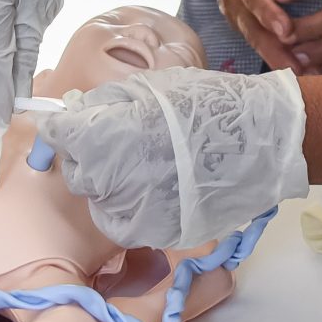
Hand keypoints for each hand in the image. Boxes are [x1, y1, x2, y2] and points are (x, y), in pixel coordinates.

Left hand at [39, 65, 309, 247]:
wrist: (260, 143)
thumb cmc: (208, 106)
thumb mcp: (154, 88)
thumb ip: (109, 103)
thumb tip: (76, 114)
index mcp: (114, 137)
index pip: (63, 136)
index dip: (61, 130)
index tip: (66, 126)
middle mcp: (119, 180)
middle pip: (78, 173)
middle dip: (86, 157)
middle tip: (109, 142)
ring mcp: (139, 212)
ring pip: (99, 201)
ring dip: (106, 184)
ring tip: (134, 164)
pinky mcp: (158, 233)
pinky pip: (125, 222)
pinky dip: (127, 206)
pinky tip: (148, 187)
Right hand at [191, 0, 321, 68]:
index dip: (269, 15)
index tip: (287, 31)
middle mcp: (235, 1)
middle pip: (254, 30)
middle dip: (276, 51)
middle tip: (300, 68)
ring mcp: (237, 18)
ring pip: (257, 43)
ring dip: (280, 61)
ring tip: (308, 77)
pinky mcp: (244, 28)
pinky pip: (260, 46)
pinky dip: (279, 61)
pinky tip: (303, 74)